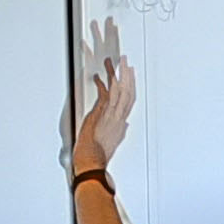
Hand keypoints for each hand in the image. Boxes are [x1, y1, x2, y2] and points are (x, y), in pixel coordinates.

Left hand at [72, 22, 136, 179]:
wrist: (92, 162)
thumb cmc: (99, 155)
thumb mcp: (113, 143)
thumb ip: (119, 132)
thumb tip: (124, 127)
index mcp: (121, 122)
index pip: (129, 100)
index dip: (132, 86)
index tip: (131, 76)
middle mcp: (118, 116)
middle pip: (127, 91)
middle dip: (127, 75)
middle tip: (126, 62)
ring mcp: (110, 114)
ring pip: (118, 89)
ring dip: (117, 74)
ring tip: (117, 61)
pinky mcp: (100, 113)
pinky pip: (103, 94)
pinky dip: (100, 83)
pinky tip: (97, 75)